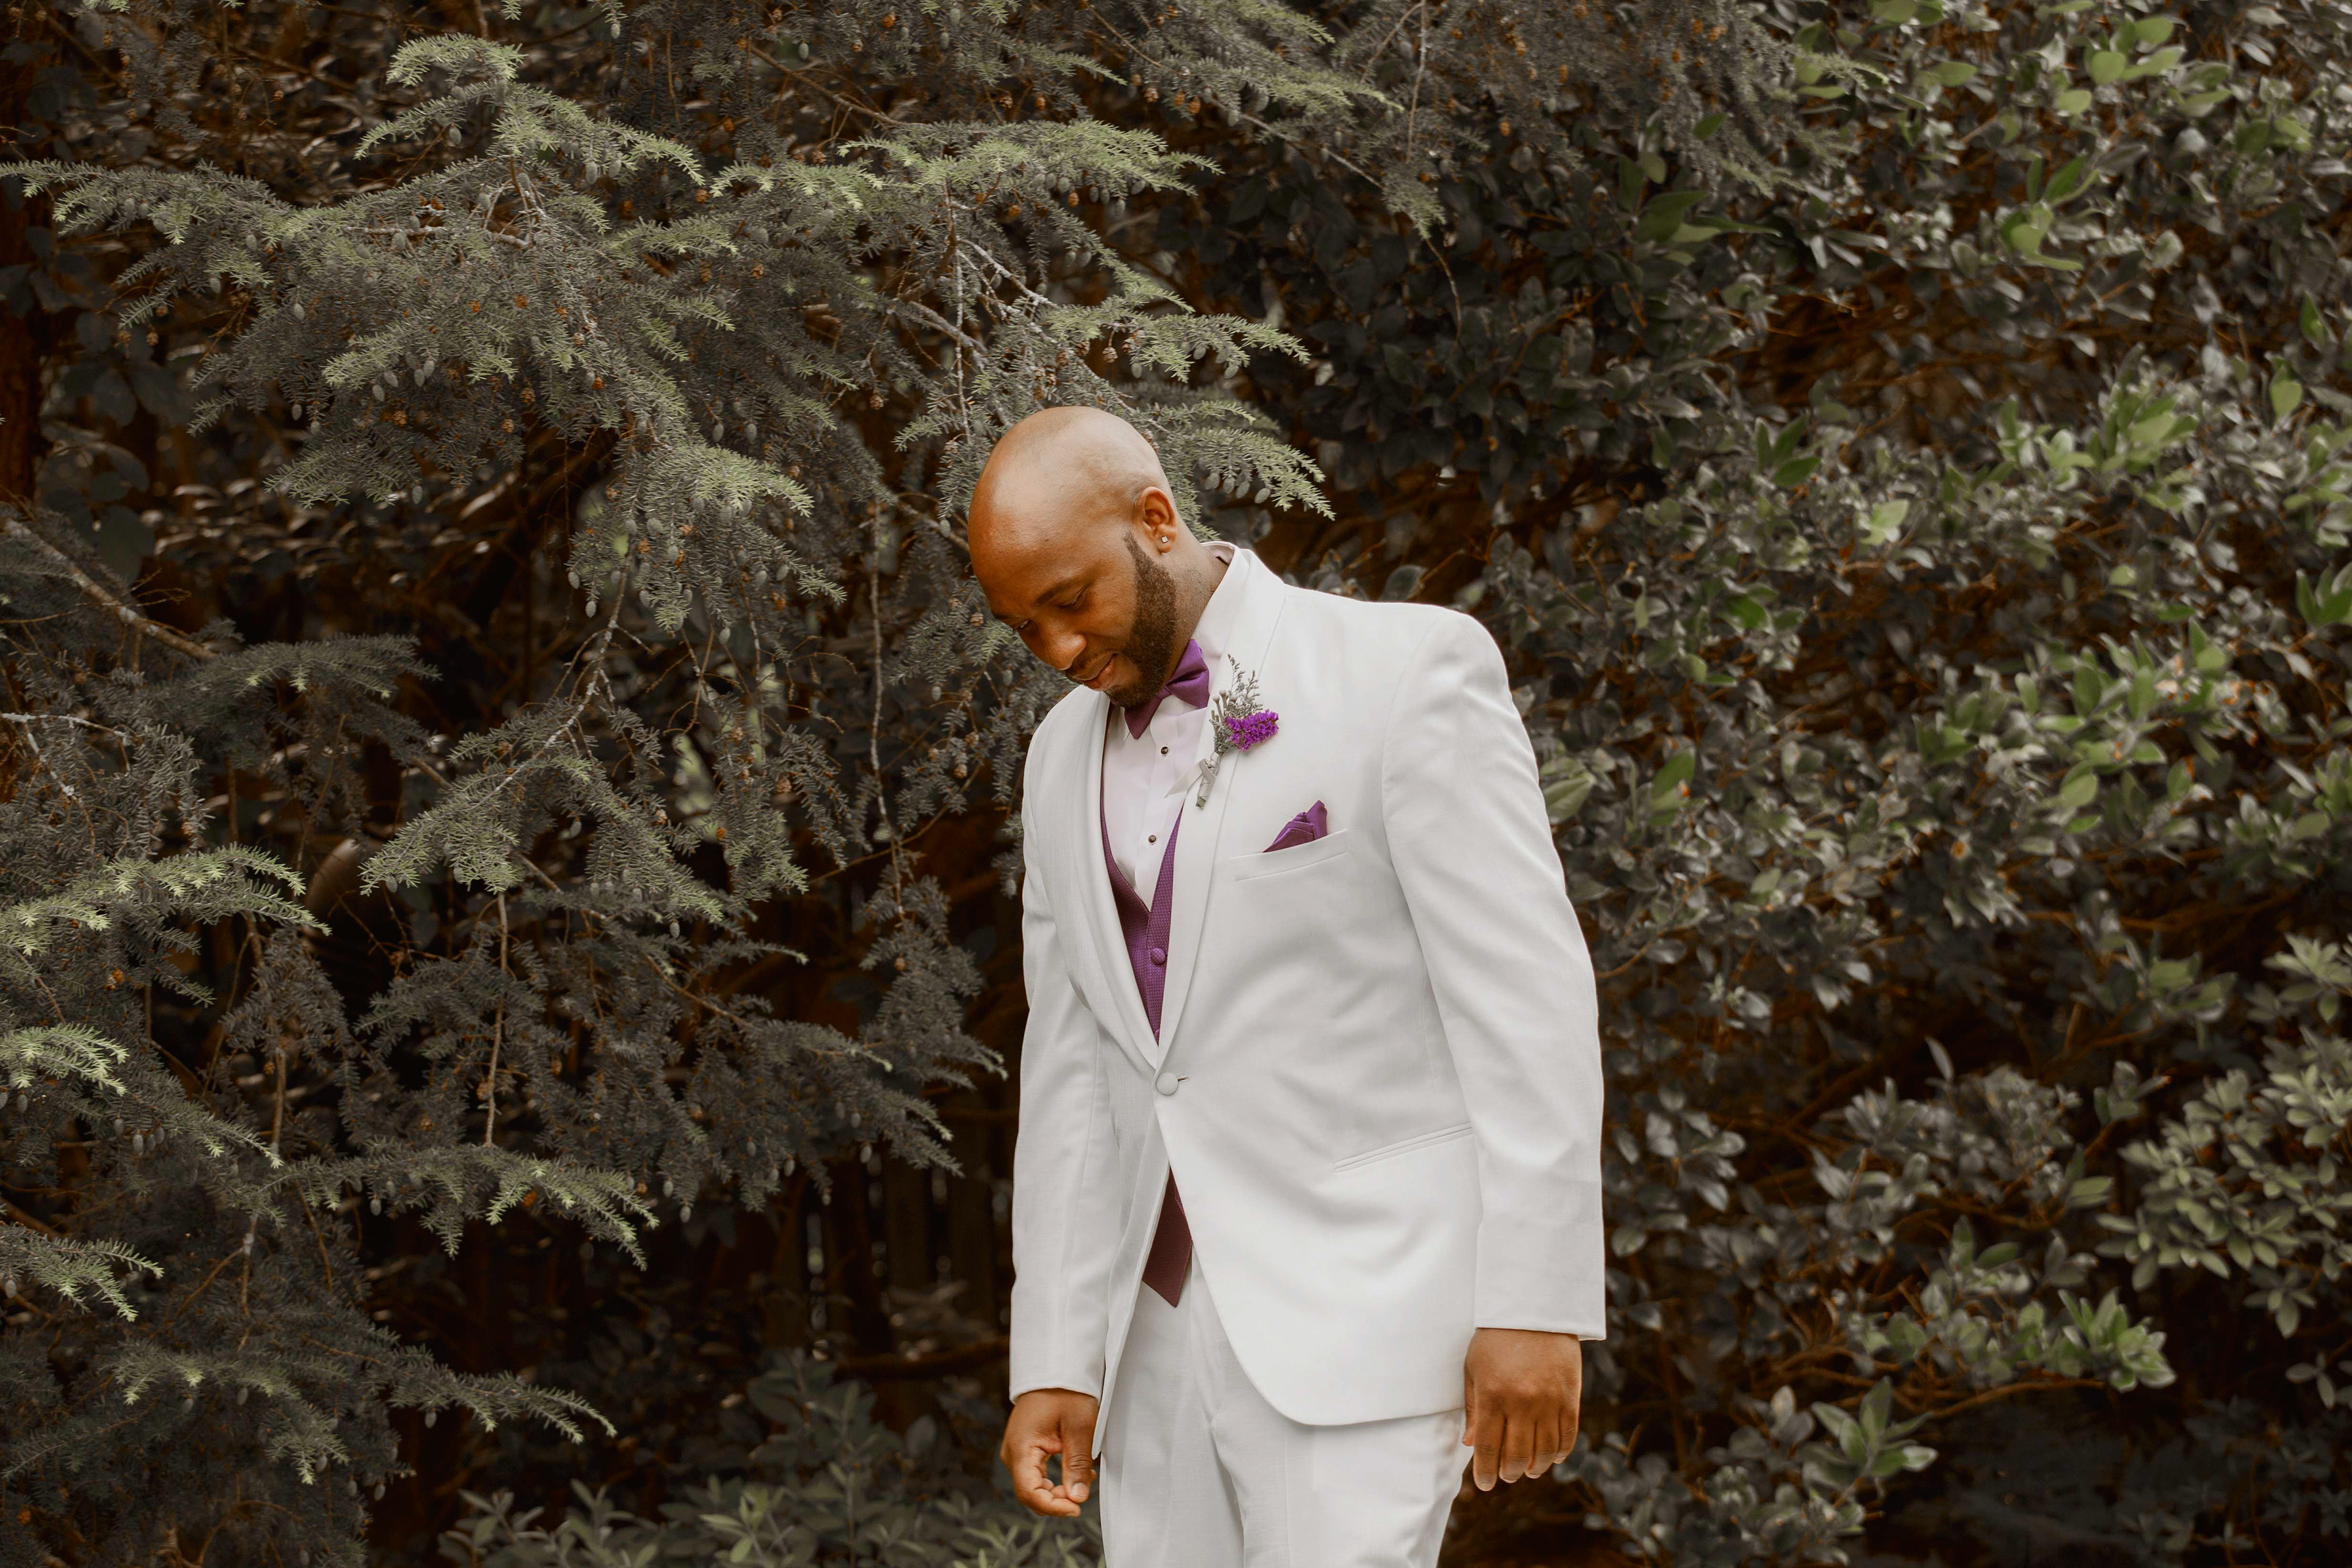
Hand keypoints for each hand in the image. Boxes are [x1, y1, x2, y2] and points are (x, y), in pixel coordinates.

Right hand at [999, 1387, 1100, 1516]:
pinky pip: (1037, 1474)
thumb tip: (1077, 1498)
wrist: (1056, 1368)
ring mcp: (1017, 1451)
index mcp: (1020, 1448)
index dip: (1052, 1506)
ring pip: (1035, 1486)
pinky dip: (1056, 1480)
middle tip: (1084, 1491)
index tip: (1076, 1508)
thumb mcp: (1079, 1427)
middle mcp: (1013, 1453)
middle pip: (1031, 1493)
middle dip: (1057, 1499)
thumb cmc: (1066, 1392)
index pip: (1029, 1493)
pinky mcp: (1025, 1449)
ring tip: (1085, 1477)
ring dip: (1058, 1490)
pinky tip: (1077, 1472)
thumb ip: (1077, 1464)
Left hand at [1462, 1327, 1581, 1490]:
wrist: (1534, 1309)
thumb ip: (1474, 1408)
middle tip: (1505, 1476)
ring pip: (1544, 1452)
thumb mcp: (1474, 1369)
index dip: (1485, 1473)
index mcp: (1493, 1396)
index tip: (1484, 1485)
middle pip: (1516, 1455)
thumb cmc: (1496, 1338)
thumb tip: (1472, 1445)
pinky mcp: (1570, 1398)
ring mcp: (1549, 1401)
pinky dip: (1560, 1453)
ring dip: (1535, 1467)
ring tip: (1528, 1470)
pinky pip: (1568, 1436)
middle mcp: (1522, 1403)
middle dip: (1508, 1473)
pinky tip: (1552, 1457)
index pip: (1488, 1449)